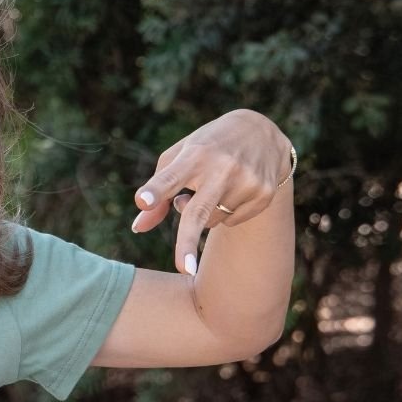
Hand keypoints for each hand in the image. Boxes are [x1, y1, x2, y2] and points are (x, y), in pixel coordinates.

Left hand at [129, 109, 291, 274]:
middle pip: (198, 212)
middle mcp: (222, 168)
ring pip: (211, 221)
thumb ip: (156, 193)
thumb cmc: (207, 147)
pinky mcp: (264, 194)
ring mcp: (246, 181)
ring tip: (212, 185)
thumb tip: (138, 228)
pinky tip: (232, 189)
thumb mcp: (178, 158)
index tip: (143, 201)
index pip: (170, 176)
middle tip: (184, 268)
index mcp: (195, 155)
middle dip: (188, 241)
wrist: (261, 132)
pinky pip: (231, 221)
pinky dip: (225, 212)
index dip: (156, 190)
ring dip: (204, 212)